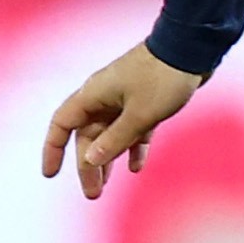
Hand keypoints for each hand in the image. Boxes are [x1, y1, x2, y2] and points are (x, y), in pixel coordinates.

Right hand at [42, 43, 206, 200]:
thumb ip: (114, 140)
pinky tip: (135, 167)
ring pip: (109, 135)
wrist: (192, 48)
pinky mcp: (145, 101)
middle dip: (88, 165)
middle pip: (87, 136)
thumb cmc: (163, 79)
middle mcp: (104, 98)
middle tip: (93, 194)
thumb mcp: (139, 115)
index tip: (51, 174)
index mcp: (93, 95)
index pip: (62, 124)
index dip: (53, 149)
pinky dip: (132, 147)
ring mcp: (125, 99)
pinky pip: (132, 129)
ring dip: (108, 159)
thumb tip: (90, 161)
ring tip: (107, 186)